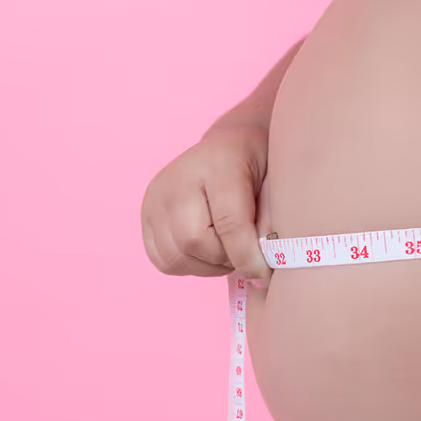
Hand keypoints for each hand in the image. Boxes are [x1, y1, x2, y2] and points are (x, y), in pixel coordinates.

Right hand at [140, 123, 271, 280]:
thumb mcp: (275, 185)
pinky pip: (161, 259)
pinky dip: (187, 265)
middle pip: (192, 241)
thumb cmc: (256, 166)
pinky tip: (205, 252)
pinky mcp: (145, 214)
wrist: (229, 146)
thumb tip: (264, 267)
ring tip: (226, 253)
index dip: (248, 257)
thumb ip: (270, 221)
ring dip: (206, 266)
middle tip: (244, 256)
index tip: (264, 274)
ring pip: (175, 256)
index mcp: (217, 164)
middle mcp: (177, 179)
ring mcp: (155, 197)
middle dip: (224, 261)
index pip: (229, 222)